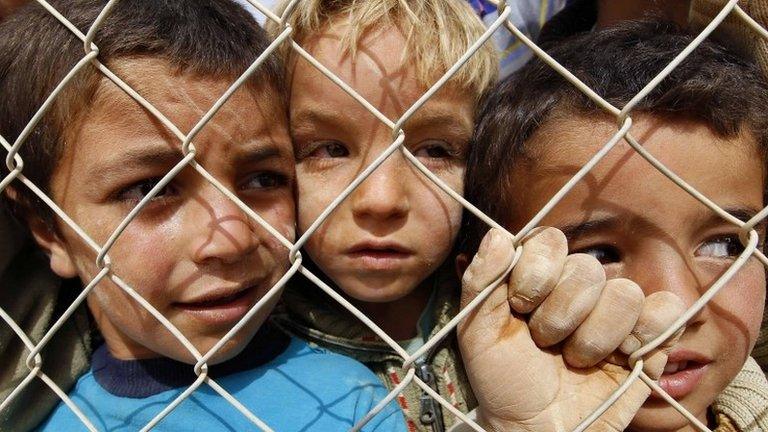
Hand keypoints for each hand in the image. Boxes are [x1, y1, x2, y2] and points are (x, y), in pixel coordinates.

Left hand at [458, 228, 684, 431]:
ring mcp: (615, 311)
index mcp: (540, 276)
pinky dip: (645, 335)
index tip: (519, 307)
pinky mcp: (649, 338)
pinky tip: (621, 358)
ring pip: (624, 293)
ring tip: (576, 359)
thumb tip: (498, 236)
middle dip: (559, 316)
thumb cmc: (505, 380)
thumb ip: (481, 281)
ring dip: (594, 338)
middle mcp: (579, 287)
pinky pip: (667, 311)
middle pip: (587, 269)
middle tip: (545, 343)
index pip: (550, 242)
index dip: (536, 275)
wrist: (535, 429)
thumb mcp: (477, 332)